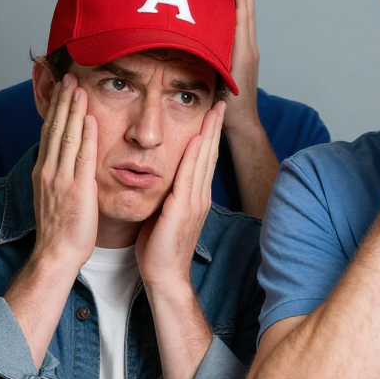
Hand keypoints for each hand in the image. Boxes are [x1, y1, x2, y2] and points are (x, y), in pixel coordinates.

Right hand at [31, 74, 97, 271]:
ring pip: (65, 137)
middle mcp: (49, 171)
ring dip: (72, 111)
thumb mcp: (59, 195)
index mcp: (45, 171)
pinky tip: (89, 119)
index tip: (63, 90)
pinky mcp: (76, 189)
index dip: (57, 109)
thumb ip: (64, 174)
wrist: (58, 253)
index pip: (50, 133)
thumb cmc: (64, 227)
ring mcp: (60, 179)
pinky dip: (85, 136)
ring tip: (78, 88)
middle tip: (69, 77)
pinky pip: (81, 157)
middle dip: (62, 102)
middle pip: (55, 128)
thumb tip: (70, 160)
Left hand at [136, 102, 224, 289]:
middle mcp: (199, 196)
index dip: (208, 135)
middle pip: (210, 154)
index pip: (204, 159)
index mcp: (194, 196)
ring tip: (214, 112)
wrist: (164, 275)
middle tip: (220, 103)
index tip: (211, 113)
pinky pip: (190, 177)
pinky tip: (198, 140)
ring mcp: (195, 202)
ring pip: (204, 161)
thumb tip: (159, 179)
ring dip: (210, 134)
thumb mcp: (162, 214)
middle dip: (215, 127)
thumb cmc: (159, 248)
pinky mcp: (184, 209)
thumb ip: (166, 194)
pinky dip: (195, 157)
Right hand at [224, 0, 260, 129]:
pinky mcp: (246, 58)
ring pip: (248, 20)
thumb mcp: (221, 78)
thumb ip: (216, 58)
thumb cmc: (229, 105)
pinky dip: (242, 14)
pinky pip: (244, 30)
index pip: (243, 16)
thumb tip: (207, 35)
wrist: (242, 122)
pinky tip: (236, 9)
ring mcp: (249, 53)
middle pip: (249, 13)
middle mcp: (249, 49)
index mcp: (243, 51)